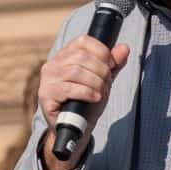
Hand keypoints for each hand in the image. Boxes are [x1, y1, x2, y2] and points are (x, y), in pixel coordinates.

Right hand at [38, 36, 130, 169]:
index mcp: (66, 55)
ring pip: (76, 72)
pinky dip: (87, 93)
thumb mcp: (104, 80)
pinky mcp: (46, 95)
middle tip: (106, 85)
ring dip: (96, 83)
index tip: (111, 66)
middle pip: (82, 57)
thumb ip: (114, 64)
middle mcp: (53, 64)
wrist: (76, 127)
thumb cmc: (88, 101)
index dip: (102, 52)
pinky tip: (95, 98)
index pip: (84, 41)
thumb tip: (124, 48)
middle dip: (102, 72)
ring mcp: (47, 80)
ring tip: (100, 93)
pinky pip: (69, 89)